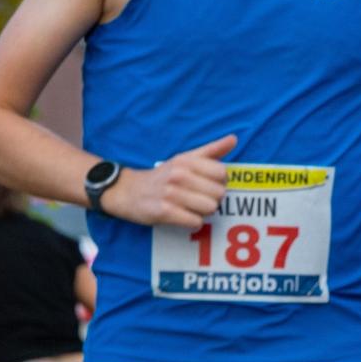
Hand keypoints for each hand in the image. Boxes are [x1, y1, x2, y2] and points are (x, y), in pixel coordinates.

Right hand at [103, 134, 235, 226]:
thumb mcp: (184, 159)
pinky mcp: (164, 212)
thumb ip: (211, 150)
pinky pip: (195, 222)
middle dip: (212, 199)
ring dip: (203, 212)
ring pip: (210, 208)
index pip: (222, 173)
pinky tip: (183, 216)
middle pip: (219, 193)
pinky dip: (193, 223)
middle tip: (198, 198)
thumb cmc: (162, 176)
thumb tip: (234, 138)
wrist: (127, 191)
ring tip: (191, 207)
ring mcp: (171, 193)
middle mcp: (179, 175)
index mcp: (187, 161)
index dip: (219, 182)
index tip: (208, 184)